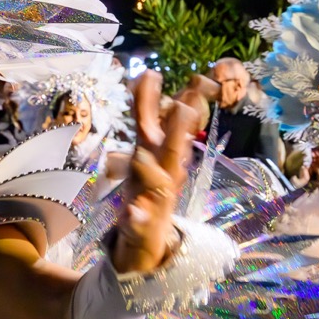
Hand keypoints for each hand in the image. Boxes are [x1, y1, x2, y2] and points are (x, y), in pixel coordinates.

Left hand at [112, 71, 197, 273]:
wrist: (148, 244)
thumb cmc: (149, 191)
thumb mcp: (148, 152)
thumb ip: (149, 118)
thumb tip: (149, 76)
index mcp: (158, 156)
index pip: (153, 124)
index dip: (151, 101)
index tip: (150, 74)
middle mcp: (162, 175)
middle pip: (170, 149)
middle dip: (178, 130)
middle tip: (186, 107)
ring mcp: (156, 202)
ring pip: (158, 185)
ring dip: (153, 171)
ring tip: (143, 158)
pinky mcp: (144, 228)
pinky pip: (141, 223)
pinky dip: (138, 218)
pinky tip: (133, 213)